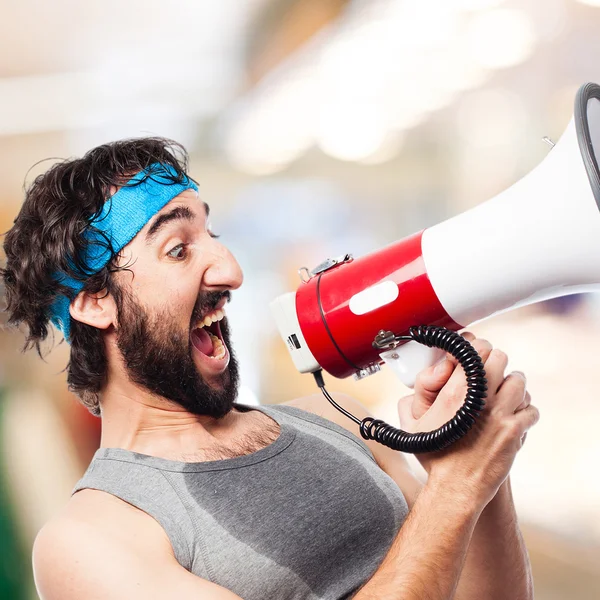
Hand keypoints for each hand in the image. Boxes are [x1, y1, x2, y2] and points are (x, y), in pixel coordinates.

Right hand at [397, 332, 538, 508]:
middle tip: (491, 374)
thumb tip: (427, 376)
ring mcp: (500, 415)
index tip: (476, 357)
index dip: (478, 349)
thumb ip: (415, 395)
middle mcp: (480, 398)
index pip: (476, 350)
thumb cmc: (435, 456)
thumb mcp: (413, 423)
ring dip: (513, 385)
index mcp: (454, 391)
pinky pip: (530, 409)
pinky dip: (525, 411)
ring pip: (519, 381)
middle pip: (500, 358)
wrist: (455, 487)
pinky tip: (514, 417)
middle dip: (495, 363)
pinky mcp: (515, 431)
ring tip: (505, 395)